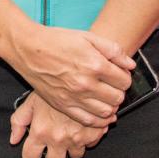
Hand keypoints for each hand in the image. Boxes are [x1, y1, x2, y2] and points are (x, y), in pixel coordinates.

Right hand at [6, 23, 131, 126]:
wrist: (28, 49)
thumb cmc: (57, 40)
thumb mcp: (87, 37)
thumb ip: (112, 50)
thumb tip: (130, 65)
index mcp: (95, 64)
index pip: (124, 80)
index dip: (126, 78)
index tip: (120, 75)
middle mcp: (86, 83)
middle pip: (117, 98)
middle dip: (120, 92)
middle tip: (114, 86)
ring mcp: (74, 97)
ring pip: (106, 112)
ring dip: (111, 106)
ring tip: (107, 98)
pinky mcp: (63, 105)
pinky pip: (88, 120)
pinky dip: (99, 120)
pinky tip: (100, 112)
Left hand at [9, 92, 108, 157]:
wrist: (79, 75)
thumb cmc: (53, 84)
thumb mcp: (32, 100)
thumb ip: (20, 121)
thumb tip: (13, 140)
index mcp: (40, 131)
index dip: (31, 157)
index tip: (35, 153)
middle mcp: (58, 138)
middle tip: (55, 150)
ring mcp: (77, 138)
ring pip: (76, 155)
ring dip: (73, 146)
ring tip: (71, 132)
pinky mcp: (94, 133)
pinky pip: (91, 144)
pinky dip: (89, 136)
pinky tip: (85, 125)